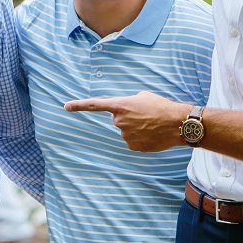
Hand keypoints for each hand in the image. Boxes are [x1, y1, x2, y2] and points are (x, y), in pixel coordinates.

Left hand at [63, 91, 190, 151]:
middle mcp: (118, 121)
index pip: (94, 105)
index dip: (79, 105)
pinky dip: (141, 138)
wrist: (177, 123)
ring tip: (152, 124)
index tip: (65, 106)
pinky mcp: (133, 146)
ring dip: (136, 128)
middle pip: (118, 119)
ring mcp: (125, 135)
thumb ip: (128, 102)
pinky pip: (133, 141)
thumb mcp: (143, 96)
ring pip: (126, 131)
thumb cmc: (162, 106)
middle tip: (145, 115)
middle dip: (128, 118)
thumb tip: (125, 110)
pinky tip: (152, 134)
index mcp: (120, 105)